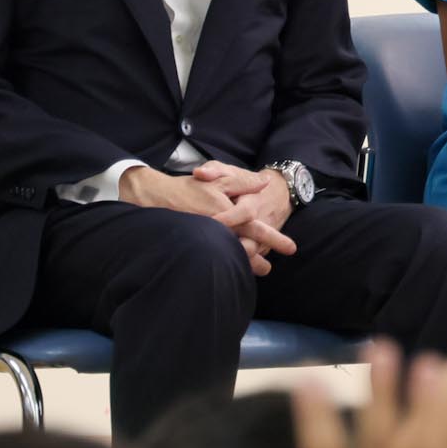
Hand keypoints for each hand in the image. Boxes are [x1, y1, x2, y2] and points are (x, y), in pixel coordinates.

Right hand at [122, 163, 297, 275]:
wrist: (155, 197)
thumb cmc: (189, 187)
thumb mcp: (218, 178)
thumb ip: (243, 182)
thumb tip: (266, 183)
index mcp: (227, 213)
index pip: (256, 229)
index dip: (274, 238)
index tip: (291, 248)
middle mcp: (219, 229)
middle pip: (245, 249)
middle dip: (258, 260)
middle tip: (268, 268)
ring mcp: (207, 239)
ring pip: (231, 255)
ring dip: (245, 263)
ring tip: (258, 269)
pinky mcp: (196, 245)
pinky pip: (215, 255)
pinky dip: (226, 259)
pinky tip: (230, 264)